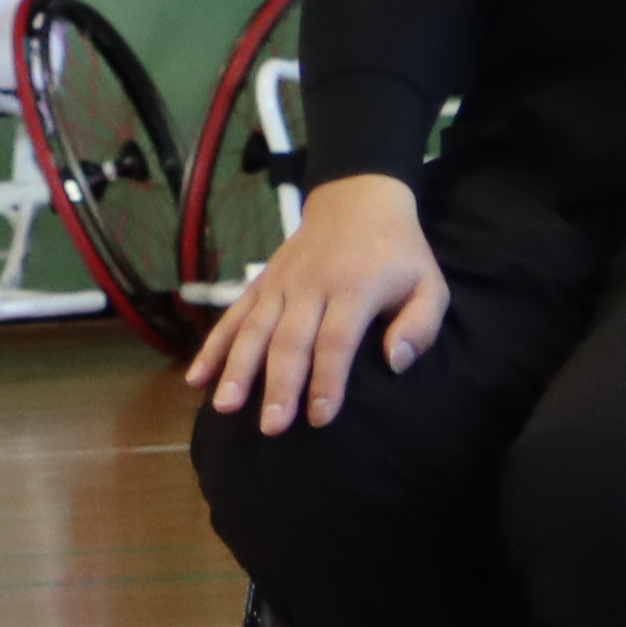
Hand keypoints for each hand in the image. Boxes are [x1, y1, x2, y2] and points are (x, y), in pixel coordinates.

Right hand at [191, 173, 446, 436]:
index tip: (320, 417)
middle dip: (279, 385)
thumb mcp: (428, 284)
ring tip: (225, 407)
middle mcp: (311, 284)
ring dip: (237, 368)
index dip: (327, 380)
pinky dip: (213, 346)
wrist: (357, 198)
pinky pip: (234, 315)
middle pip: (290, 339)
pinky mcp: (262, 281)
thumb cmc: (398, 253)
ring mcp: (281, 282)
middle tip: (272, 427)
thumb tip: (394, 363)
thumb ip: (420, 326)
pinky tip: (197, 378)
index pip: (336, 339)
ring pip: (255, 328)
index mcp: (355, 287)